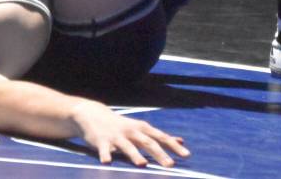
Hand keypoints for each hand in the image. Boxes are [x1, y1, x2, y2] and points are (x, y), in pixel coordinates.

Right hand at [72, 100, 188, 166]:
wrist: (93, 114)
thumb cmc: (122, 125)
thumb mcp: (141, 128)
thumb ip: (160, 137)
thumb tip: (181, 141)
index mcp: (142, 129)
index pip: (161, 137)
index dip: (174, 146)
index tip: (186, 155)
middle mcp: (131, 131)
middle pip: (147, 143)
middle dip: (159, 153)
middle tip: (170, 165)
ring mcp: (116, 136)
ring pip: (127, 146)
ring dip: (135, 155)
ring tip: (142, 164)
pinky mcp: (101, 141)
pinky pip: (104, 150)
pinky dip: (106, 155)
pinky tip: (107, 162)